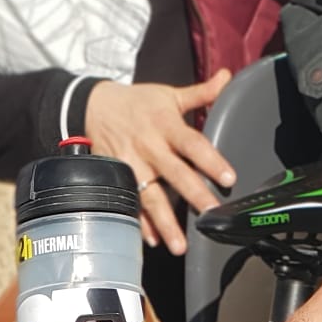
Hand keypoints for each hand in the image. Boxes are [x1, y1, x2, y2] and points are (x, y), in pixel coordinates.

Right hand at [85, 71, 235, 253]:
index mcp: (166, 125)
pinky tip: (152, 240)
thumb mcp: (169, 94)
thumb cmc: (138, 103)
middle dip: (193, 195)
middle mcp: (150, 147)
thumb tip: (226, 76)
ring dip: (165, 222)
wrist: (93, 106)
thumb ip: (201, 93)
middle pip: (174, 174)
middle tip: (211, 214)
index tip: (228, 177)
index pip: (192, 144)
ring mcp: (132, 165)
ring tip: (179, 245)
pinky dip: (139, 224)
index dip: (210, 160)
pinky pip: (130, 204)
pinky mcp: (118, 178)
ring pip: (150, 196)